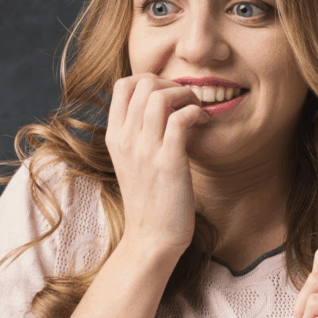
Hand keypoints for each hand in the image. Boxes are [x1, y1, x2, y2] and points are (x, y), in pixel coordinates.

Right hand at [105, 72, 209, 254]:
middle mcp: (126, 139)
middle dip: (171, 82)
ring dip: (185, 95)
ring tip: (196, 109)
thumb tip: (156, 105)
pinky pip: (181, 119)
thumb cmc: (149, 198)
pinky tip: (204, 122)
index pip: (122, 84)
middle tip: (186, 100)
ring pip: (160, 96)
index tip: (168, 93)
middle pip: (143, 83)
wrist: (151, 238)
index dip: (149, 79)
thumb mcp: (131, 160)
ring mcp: (145, 151)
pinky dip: (196, 112)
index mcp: (114, 136)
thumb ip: (137, 132)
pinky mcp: (168, 162)